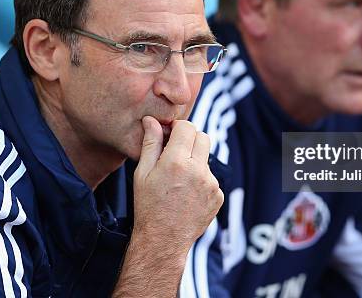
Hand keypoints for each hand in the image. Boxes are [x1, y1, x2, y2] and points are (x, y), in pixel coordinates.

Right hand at [132, 116, 223, 249]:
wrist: (163, 239)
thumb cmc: (148, 206)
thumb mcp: (142, 173)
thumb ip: (150, 143)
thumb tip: (151, 120)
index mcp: (177, 161)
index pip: (187, 127)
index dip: (178, 127)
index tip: (170, 134)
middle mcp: (198, 170)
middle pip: (202, 137)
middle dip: (190, 139)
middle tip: (176, 151)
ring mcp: (211, 184)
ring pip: (206, 158)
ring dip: (195, 161)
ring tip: (178, 179)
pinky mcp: (218, 195)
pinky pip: (211, 177)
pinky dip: (201, 180)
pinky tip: (187, 193)